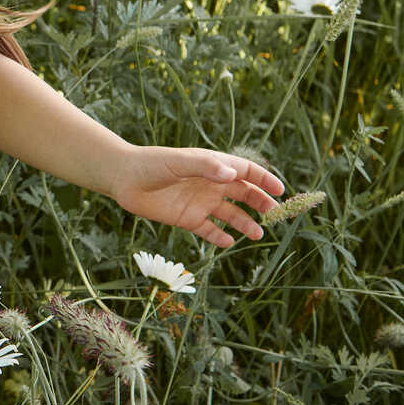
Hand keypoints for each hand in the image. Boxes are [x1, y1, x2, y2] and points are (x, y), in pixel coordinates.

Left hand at [111, 145, 284, 248]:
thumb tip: (232, 175)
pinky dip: (220, 237)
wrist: (123, 178)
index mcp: (212, 166)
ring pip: (230, 215)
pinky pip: (209, 230)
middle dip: (261, 203)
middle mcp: (211, 184)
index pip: (246, 171)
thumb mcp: (178, 162)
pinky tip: (228, 242)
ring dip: (245, 223)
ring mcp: (200, 202)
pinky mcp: (187, 218)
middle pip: (244, 194)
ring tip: (257, 234)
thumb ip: (205, 167)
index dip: (264, 179)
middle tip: (275, 215)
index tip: (280, 190)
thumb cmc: (151, 163)